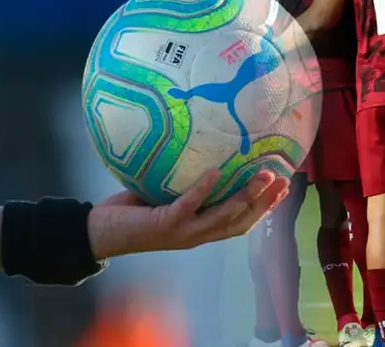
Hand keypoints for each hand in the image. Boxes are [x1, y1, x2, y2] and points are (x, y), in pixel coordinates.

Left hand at [89, 170, 288, 258]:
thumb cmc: (132, 212)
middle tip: (284, 180)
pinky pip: (189, 206)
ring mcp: (182, 232)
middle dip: (265, 203)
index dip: (265, 208)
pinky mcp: (165, 225)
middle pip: (240, 221)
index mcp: (200, 230)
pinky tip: (217, 172)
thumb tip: (205, 148)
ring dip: (246, 197)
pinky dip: (204, 190)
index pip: (241, 222)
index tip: (284, 188)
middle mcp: (197, 235)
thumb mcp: (165, 196)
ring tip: (263, 176)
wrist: (100, 233)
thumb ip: (185, 183)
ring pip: (223, 217)